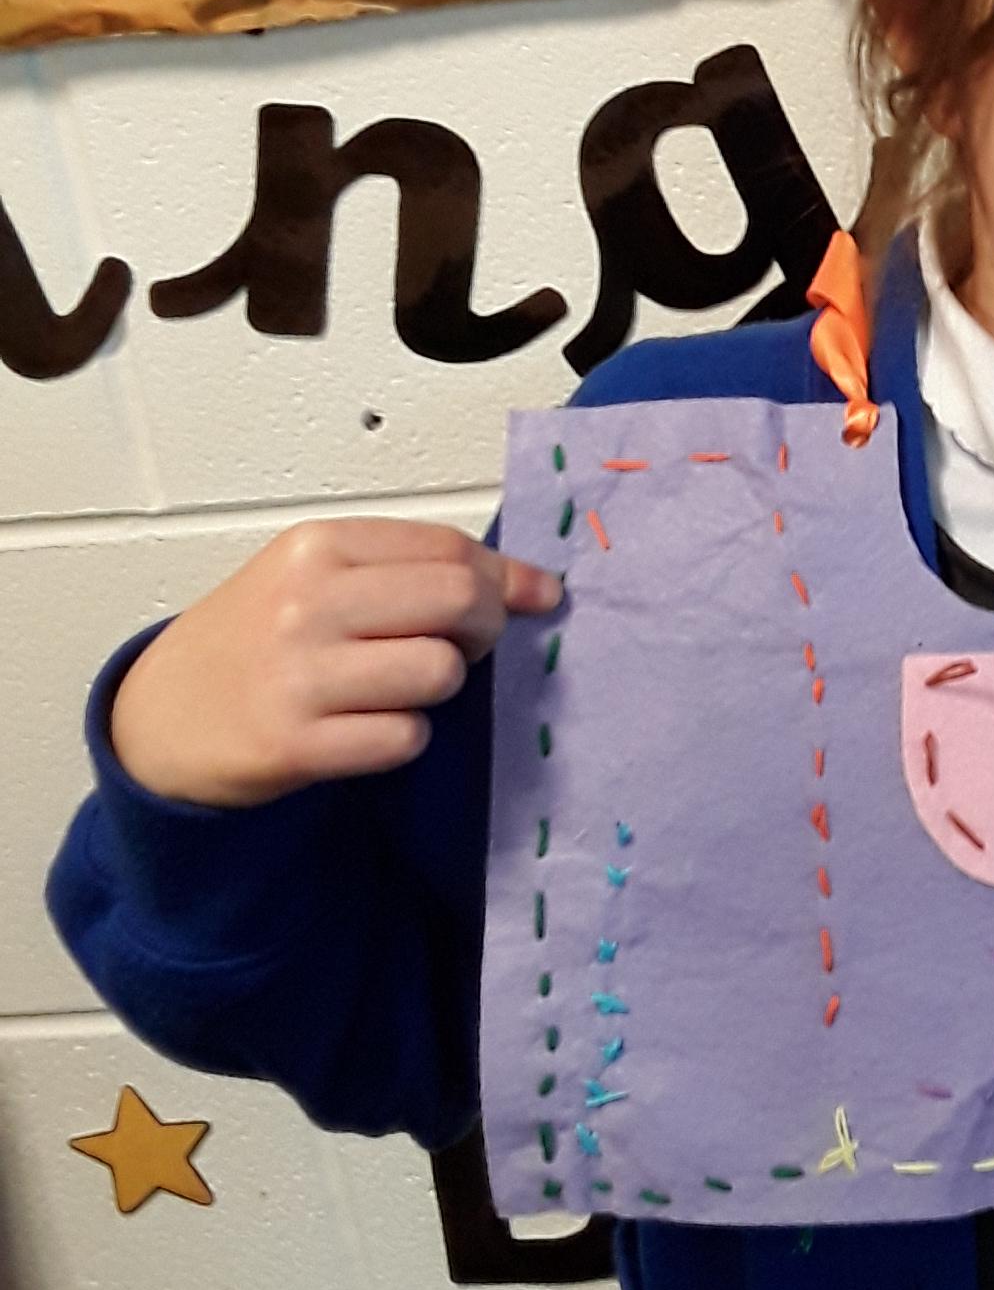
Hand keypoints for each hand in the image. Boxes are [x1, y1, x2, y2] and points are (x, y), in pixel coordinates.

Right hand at [111, 519, 560, 809]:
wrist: (162, 719)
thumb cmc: (253, 640)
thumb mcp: (313, 577)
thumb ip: (410, 569)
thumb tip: (535, 585)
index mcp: (318, 546)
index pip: (450, 548)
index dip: (507, 577)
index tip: (533, 596)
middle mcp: (307, 602)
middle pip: (459, 600)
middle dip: (485, 628)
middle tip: (463, 645)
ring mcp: (299, 674)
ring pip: (440, 671)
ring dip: (439, 688)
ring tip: (399, 687)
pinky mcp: (295, 743)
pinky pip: (404, 738)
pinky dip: (403, 738)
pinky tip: (368, 728)